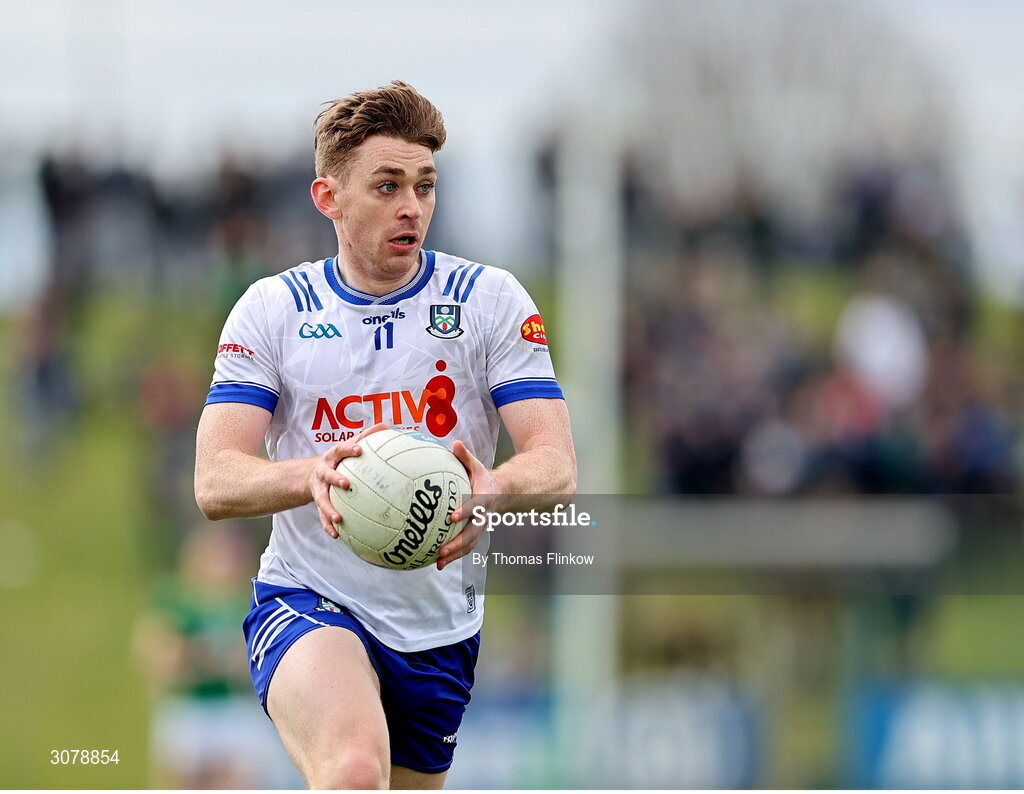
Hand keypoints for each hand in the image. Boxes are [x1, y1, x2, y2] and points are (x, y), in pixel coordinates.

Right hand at [308, 423, 387, 538]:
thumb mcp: (347, 446)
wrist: (310, 474)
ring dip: (329, 509)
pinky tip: (337, 534)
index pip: (341, 450)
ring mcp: (319, 489)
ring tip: (339, 518)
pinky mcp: (318, 503)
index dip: (349, 449)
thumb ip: (365, 436)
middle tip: (346, 484)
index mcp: (332, 457)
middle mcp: (323, 472)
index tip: (360, 450)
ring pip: (322, 499)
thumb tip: (385, 425)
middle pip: (327, 474)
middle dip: (335, 478)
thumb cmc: (337, 459)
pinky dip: (328, 525)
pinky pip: (321, 516)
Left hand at [437, 440, 498, 569]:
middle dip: (458, 543)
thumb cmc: (482, 477)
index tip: (453, 517)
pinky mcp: (475, 534)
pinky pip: (466, 547)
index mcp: (484, 498)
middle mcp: (484, 516)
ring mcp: (481, 527)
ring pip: (470, 544)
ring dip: (455, 555)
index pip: (475, 506)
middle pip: (473, 532)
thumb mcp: (477, 465)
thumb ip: (465, 456)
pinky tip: (438, 563)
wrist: (501, 493)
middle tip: (442, 550)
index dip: (466, 511)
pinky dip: (454, 556)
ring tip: (438, 562)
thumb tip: (455, 444)